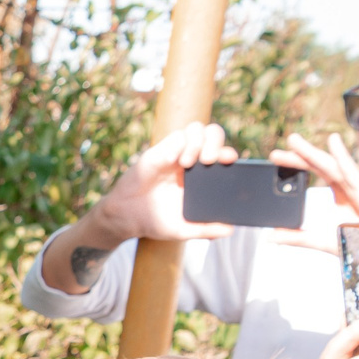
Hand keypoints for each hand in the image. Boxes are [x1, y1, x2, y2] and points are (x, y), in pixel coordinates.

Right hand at [41, 123, 234, 293]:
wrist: (127, 218)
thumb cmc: (156, 221)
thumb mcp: (184, 228)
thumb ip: (206, 229)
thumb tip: (231, 230)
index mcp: (203, 176)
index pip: (223, 156)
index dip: (229, 156)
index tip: (230, 163)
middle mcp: (192, 160)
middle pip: (214, 135)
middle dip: (216, 143)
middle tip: (210, 160)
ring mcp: (176, 153)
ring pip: (197, 128)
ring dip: (199, 142)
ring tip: (188, 163)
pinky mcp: (160, 151)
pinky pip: (178, 136)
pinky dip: (181, 144)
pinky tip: (176, 161)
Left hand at [274, 132, 358, 234]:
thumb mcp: (323, 240)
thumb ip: (298, 237)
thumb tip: (271, 236)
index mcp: (342, 191)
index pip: (316, 171)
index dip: (296, 163)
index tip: (275, 159)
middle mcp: (351, 183)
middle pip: (321, 164)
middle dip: (299, 155)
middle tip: (277, 149)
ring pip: (333, 164)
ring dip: (313, 152)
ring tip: (294, 141)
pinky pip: (353, 171)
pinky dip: (343, 156)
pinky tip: (333, 142)